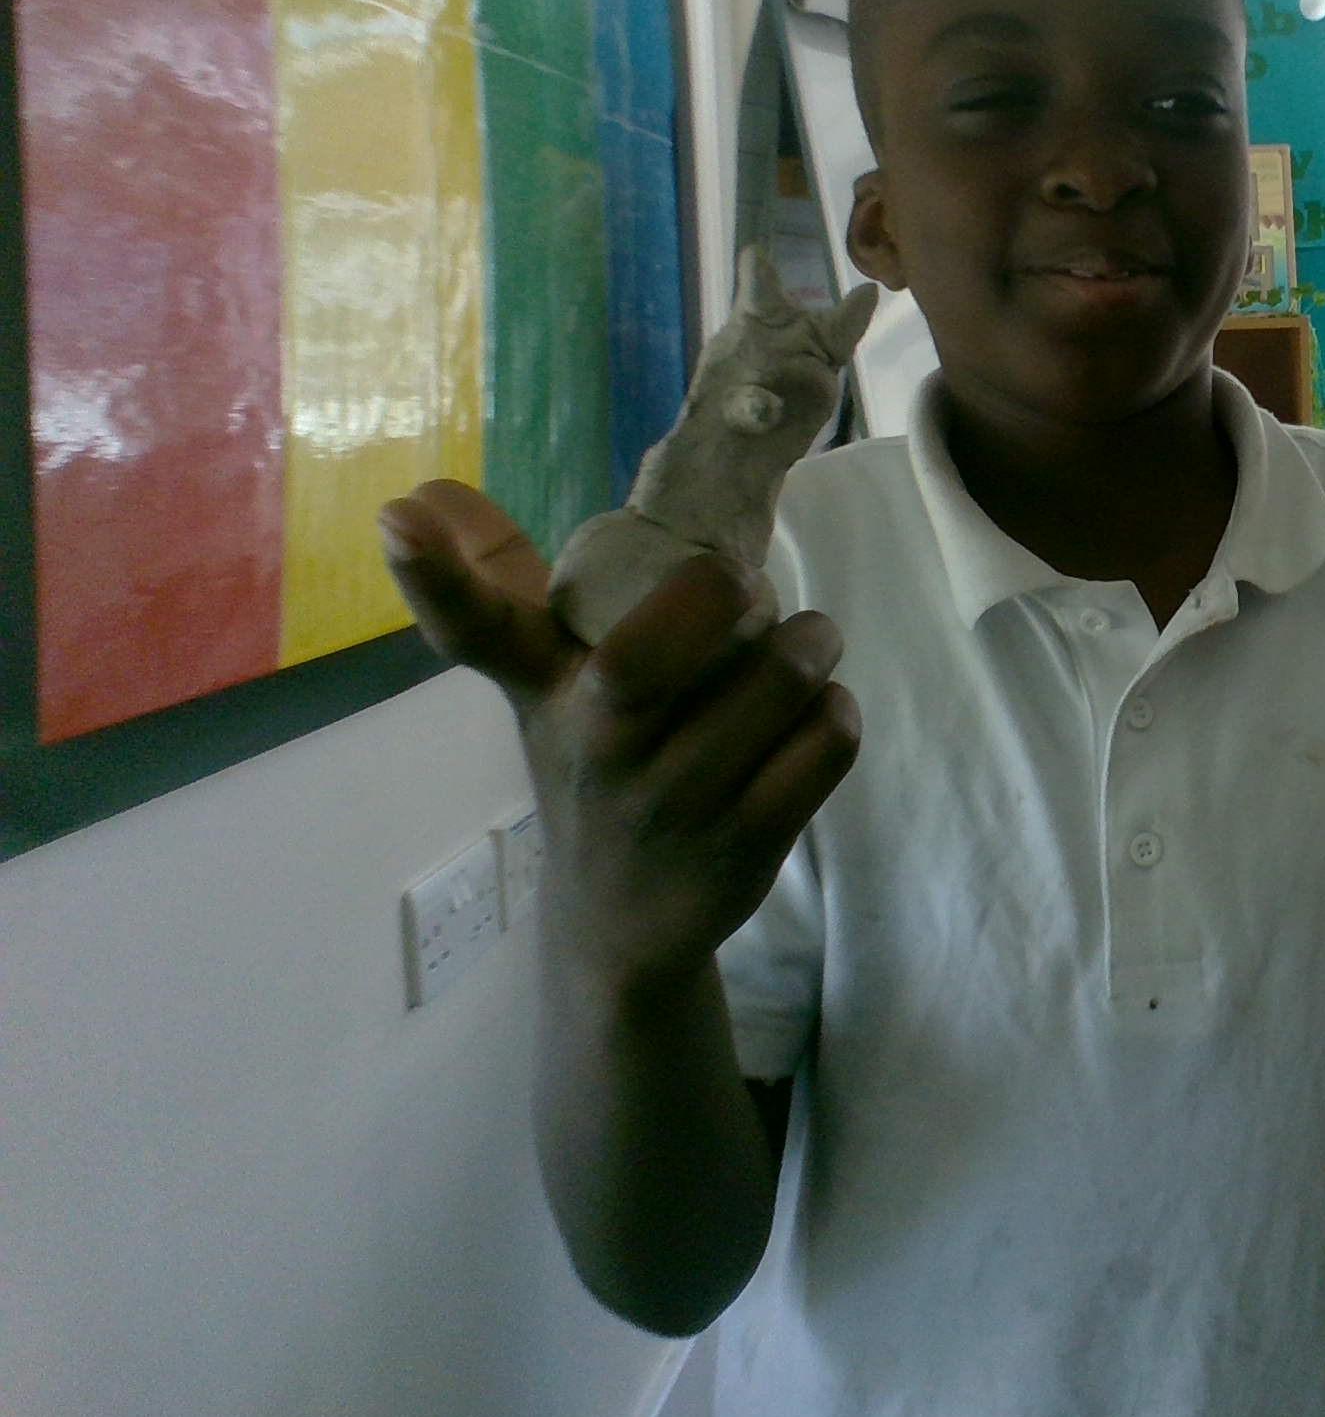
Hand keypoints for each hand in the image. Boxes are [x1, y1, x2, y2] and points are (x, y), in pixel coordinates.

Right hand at [378, 480, 858, 993]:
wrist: (623, 924)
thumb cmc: (592, 767)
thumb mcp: (542, 687)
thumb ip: (500, 586)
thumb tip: (422, 492)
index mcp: (543, 691)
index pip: (474, 628)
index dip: (435, 574)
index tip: (398, 516)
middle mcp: (595, 746)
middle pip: (655, 649)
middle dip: (728, 595)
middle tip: (753, 597)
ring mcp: (670, 802)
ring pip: (776, 681)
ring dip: (810, 645)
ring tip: (805, 647)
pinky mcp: (745, 845)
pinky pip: (823, 743)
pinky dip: (834, 713)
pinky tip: (814, 715)